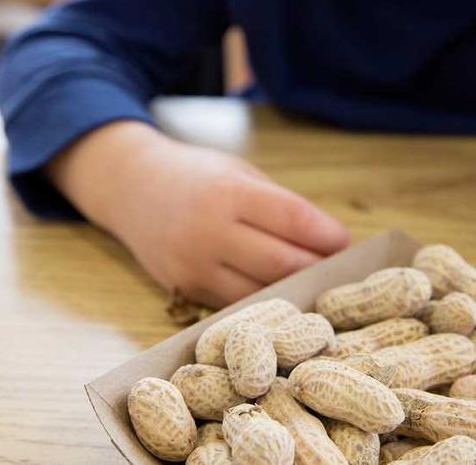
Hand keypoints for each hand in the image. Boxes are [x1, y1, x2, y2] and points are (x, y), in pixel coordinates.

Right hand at [49, 121, 350, 308]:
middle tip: (338, 270)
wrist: (128, 187)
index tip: (346, 242)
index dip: (326, 235)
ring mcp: (194, 264)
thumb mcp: (237, 172)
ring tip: (314, 284)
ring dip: (293, 290)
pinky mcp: (184, 288)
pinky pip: (234, 303)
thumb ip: (279, 203)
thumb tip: (330, 240)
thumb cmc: (194, 175)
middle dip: (317, 268)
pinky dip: (262, 300)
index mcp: (228, 192)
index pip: (293, 219)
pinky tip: (280, 294)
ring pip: (260, 291)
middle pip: (281, 262)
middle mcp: (209, 230)